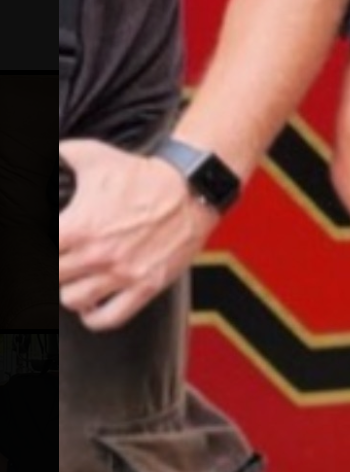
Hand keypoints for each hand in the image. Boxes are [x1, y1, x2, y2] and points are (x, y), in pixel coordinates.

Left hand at [57, 137, 222, 329]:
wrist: (189, 190)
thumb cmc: (143, 176)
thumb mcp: (93, 155)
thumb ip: (61, 153)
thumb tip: (42, 154)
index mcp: (81, 225)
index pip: (41, 251)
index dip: (38, 248)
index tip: (49, 243)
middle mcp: (98, 254)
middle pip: (54, 277)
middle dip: (54, 267)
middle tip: (60, 259)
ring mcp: (122, 274)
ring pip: (74, 300)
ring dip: (68, 291)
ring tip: (72, 281)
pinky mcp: (144, 287)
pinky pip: (109, 318)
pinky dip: (93, 317)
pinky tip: (91, 305)